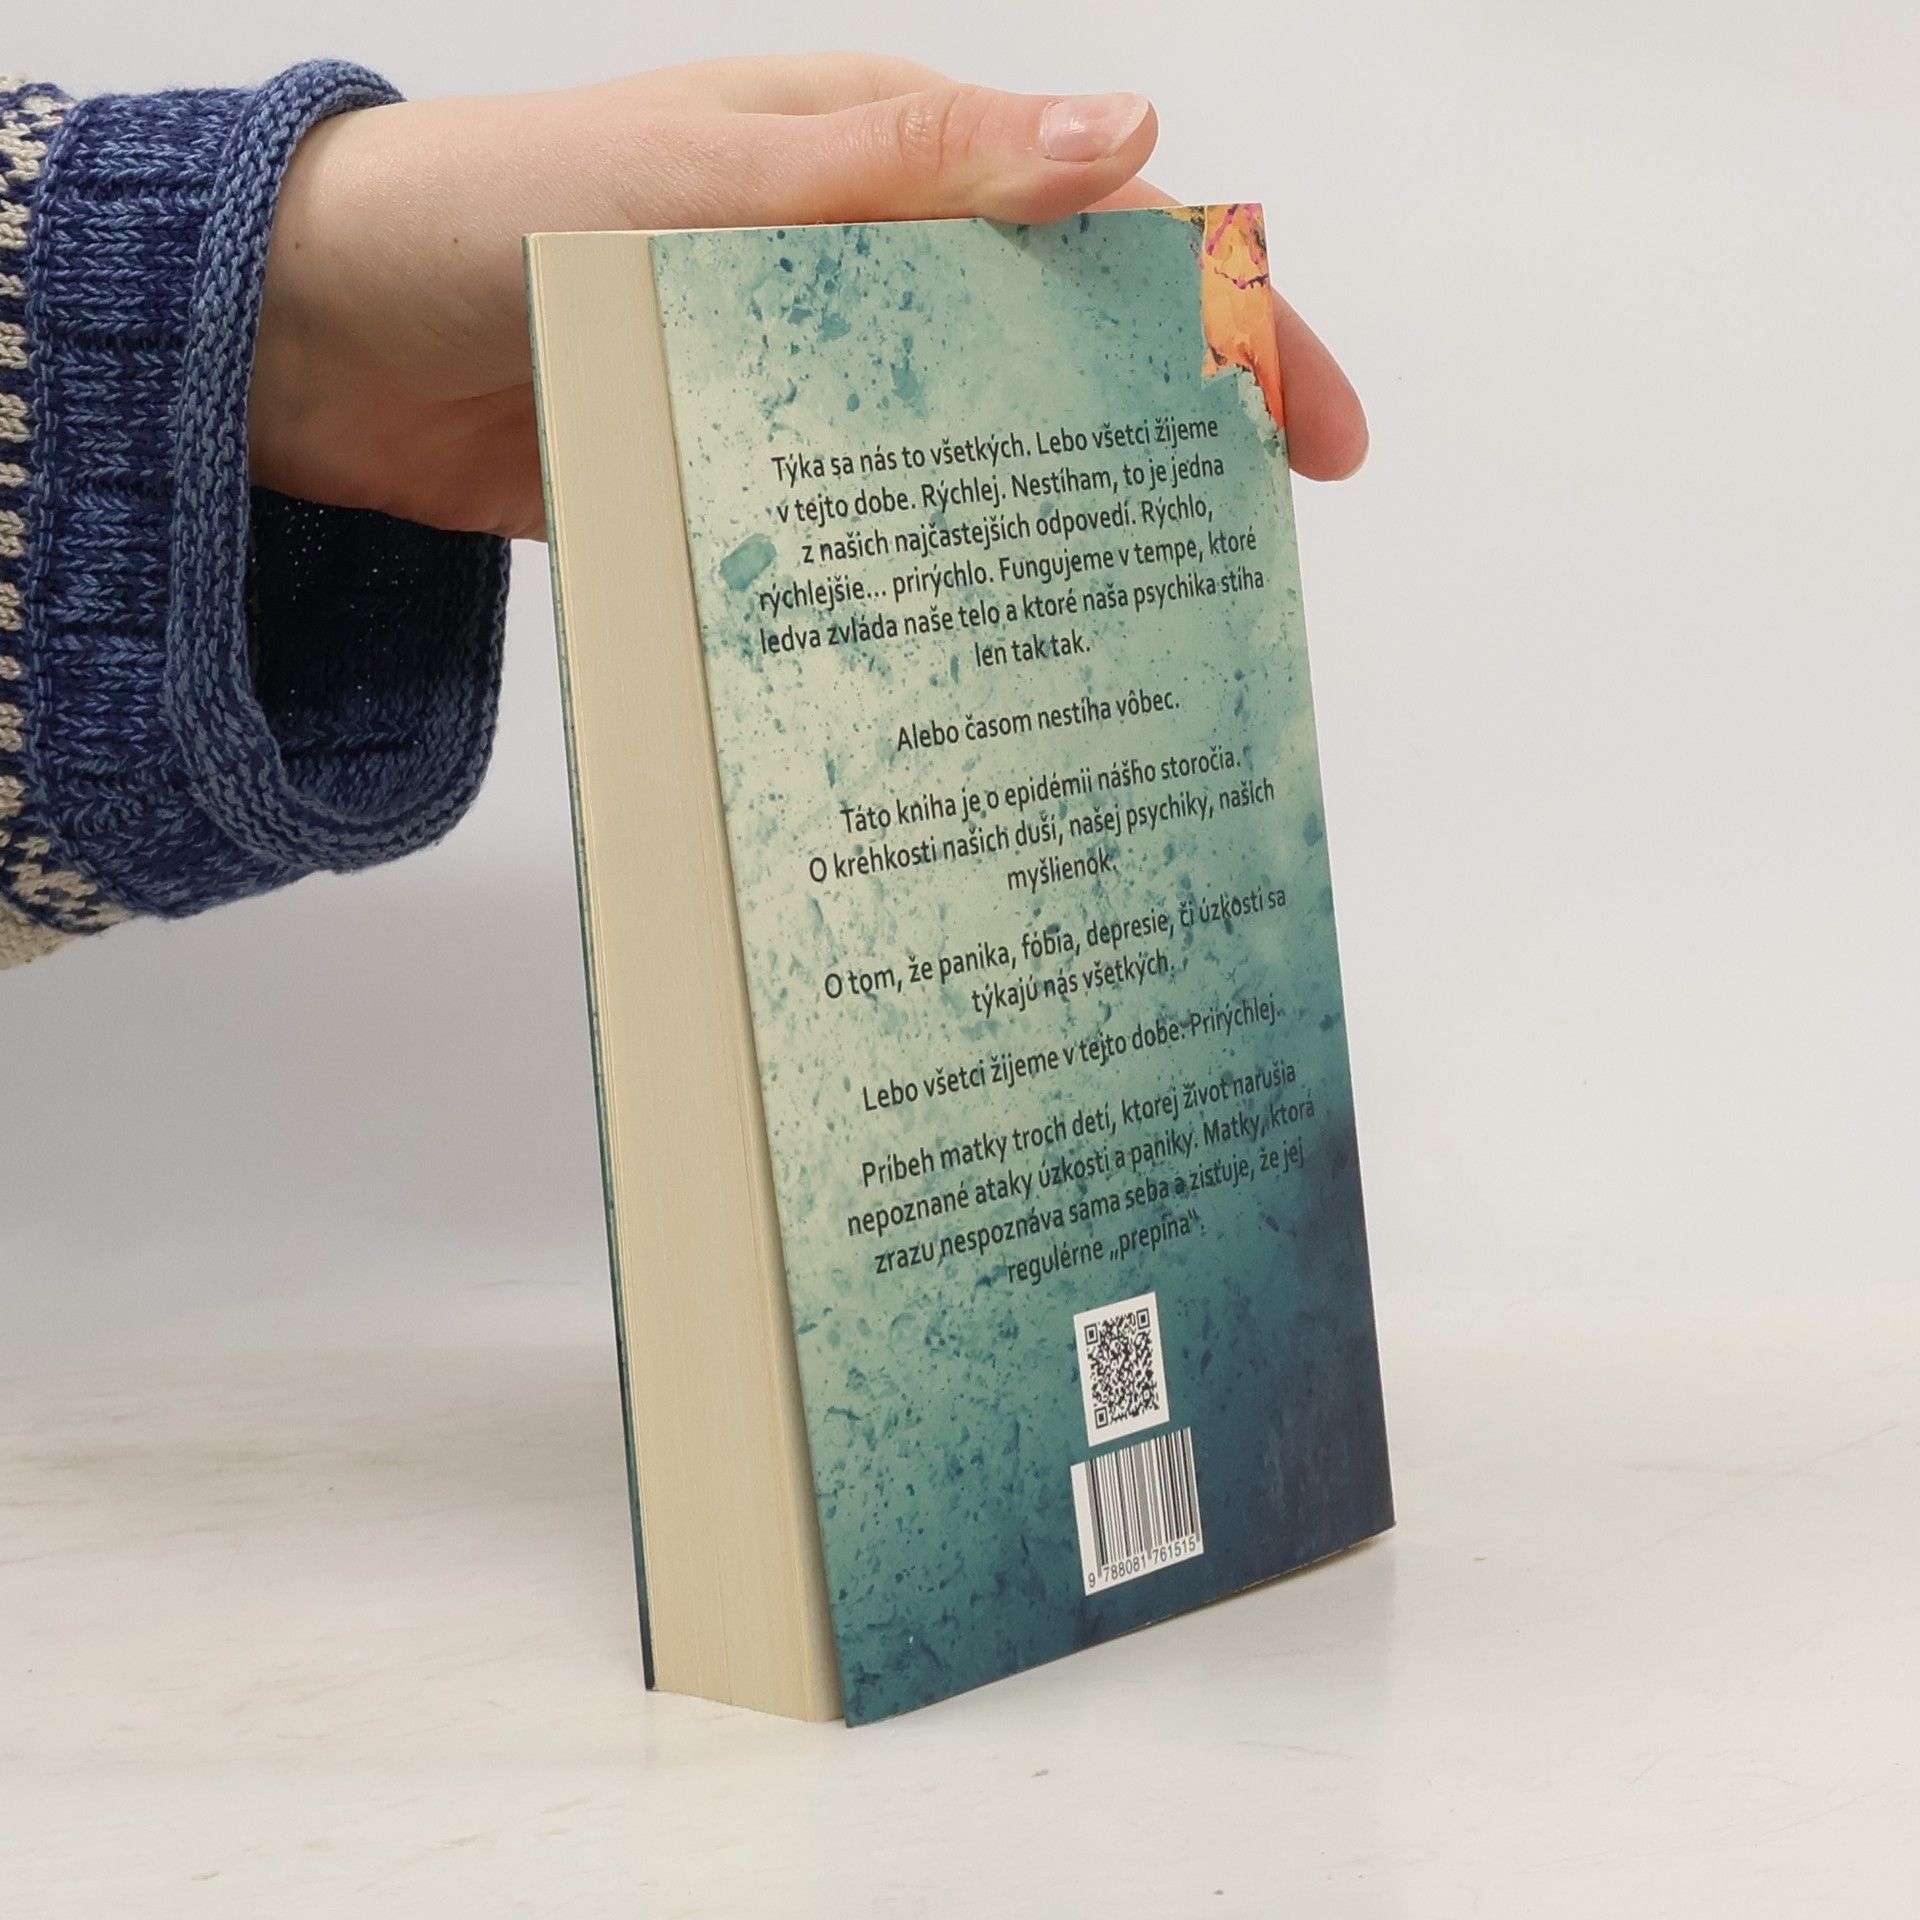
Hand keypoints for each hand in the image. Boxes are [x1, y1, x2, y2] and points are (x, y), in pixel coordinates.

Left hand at [251, 55, 1368, 541]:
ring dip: (1054, 536)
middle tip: (1248, 566)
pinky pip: (869, 533)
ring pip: (972, 459)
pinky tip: (975, 652)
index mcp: (885, 170)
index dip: (1233, 322)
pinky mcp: (752, 481)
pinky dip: (929, 583)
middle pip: (1062, 362)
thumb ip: (904, 168)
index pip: (1104, 236)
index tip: (1315, 431)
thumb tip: (1120, 139)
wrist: (325, 342)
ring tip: (1136, 641)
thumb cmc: (490, 212)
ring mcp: (811, 390)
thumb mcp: (704, 167)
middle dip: (1172, 451)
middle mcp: (865, 281)